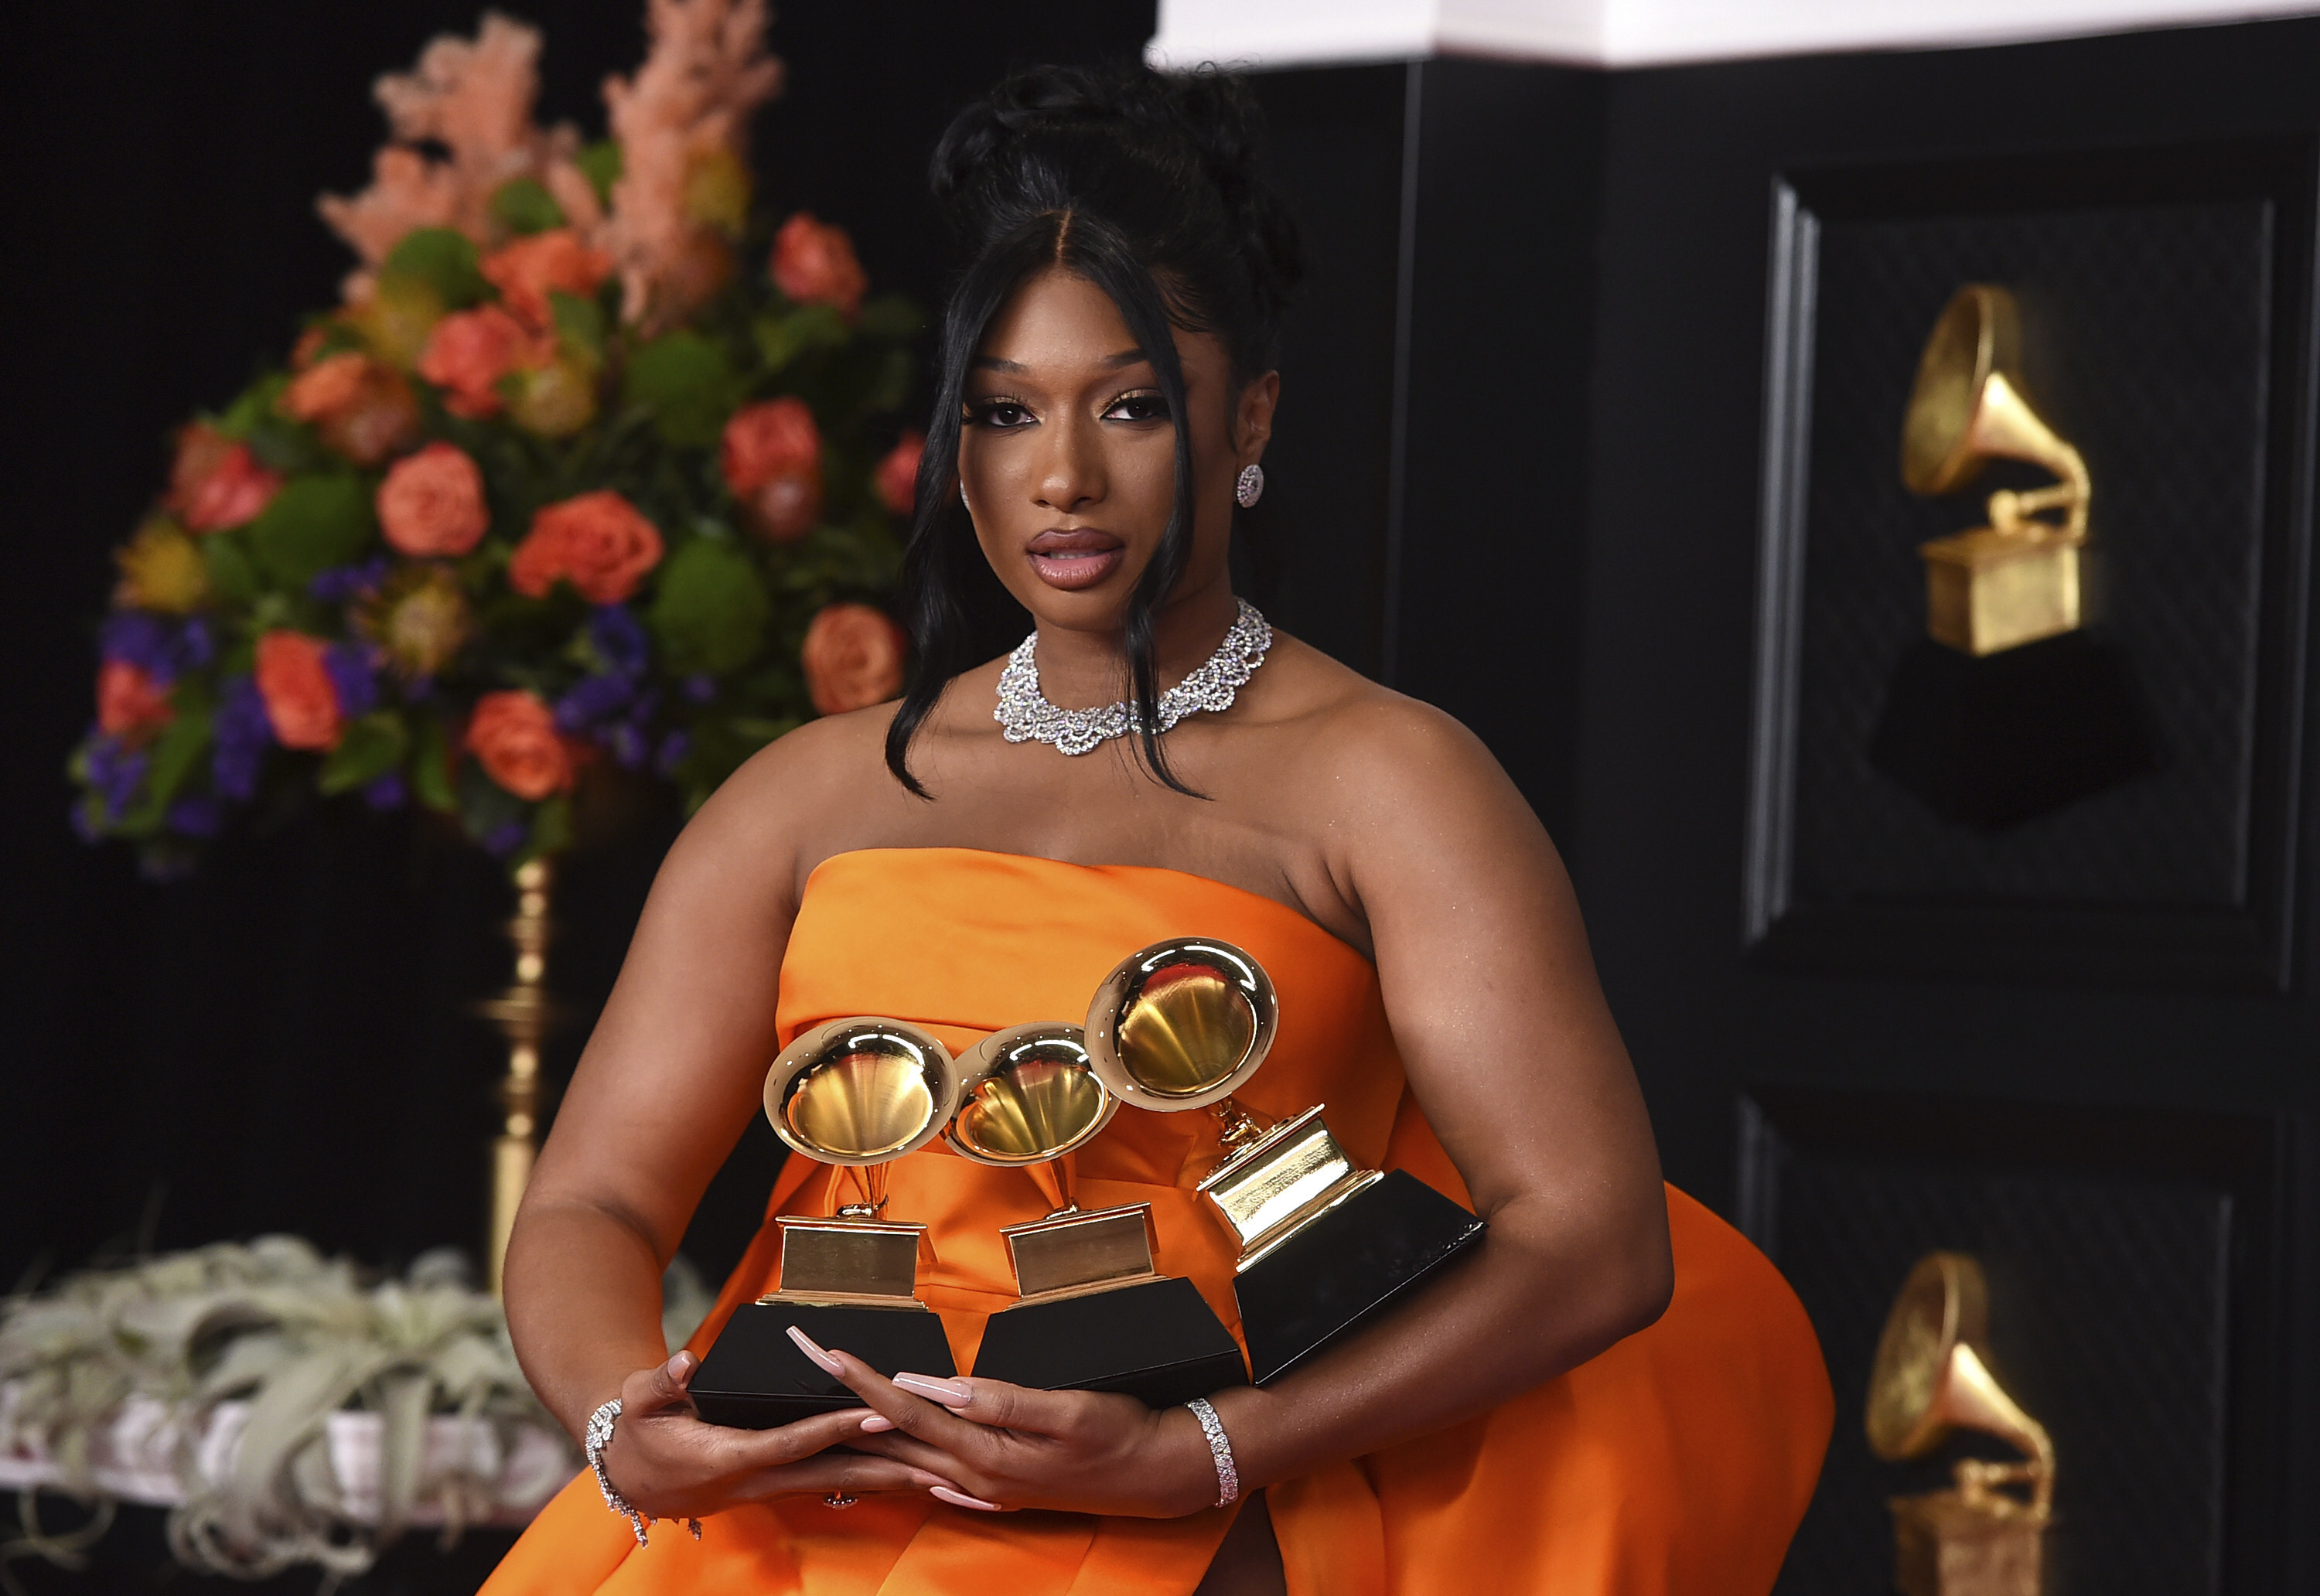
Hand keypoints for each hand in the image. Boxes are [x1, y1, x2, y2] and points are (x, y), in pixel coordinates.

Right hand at [600, 1351, 959, 1520]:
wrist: (628, 1478)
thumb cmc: (636, 1434)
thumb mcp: (637, 1402)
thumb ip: (661, 1382)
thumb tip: (685, 1363)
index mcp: (728, 1457)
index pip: (791, 1441)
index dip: (834, 1428)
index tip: (874, 1414)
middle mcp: (756, 1480)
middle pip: (831, 1473)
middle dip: (885, 1465)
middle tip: (935, 1458)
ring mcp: (768, 1489)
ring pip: (837, 1483)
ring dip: (887, 1478)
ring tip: (937, 1472)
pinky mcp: (774, 1487)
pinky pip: (829, 1484)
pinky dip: (868, 1480)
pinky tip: (902, 1477)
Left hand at [795, 1333, 1218, 1516]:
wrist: (1157, 1474)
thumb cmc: (1119, 1433)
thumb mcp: (1067, 1409)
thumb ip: (1000, 1400)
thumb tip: (938, 1386)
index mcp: (986, 1454)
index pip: (909, 1410)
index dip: (865, 1380)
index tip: (828, 1353)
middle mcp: (975, 1476)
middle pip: (895, 1434)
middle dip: (847, 1399)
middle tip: (809, 1361)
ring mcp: (985, 1488)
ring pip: (910, 1455)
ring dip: (868, 1426)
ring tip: (833, 1397)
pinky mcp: (998, 1488)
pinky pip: (934, 1474)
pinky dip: (903, 1455)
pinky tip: (888, 1449)